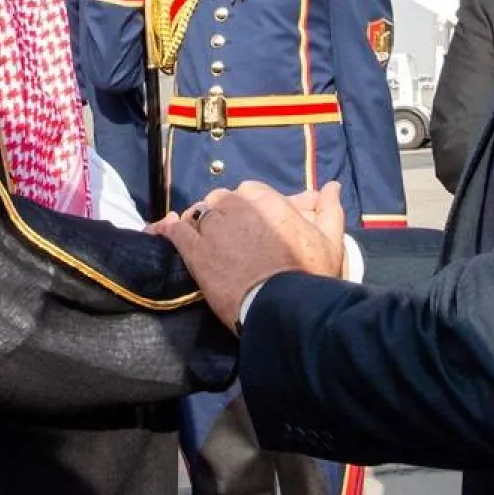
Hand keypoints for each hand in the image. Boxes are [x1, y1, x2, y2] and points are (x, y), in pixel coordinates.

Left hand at [157, 181, 345, 328]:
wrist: (284, 308)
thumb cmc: (309, 274)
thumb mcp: (329, 240)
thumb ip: (329, 209)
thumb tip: (332, 186)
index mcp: (265, 198)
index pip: (248, 194)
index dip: (248, 211)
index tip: (252, 227)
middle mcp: (236, 205)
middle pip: (221, 203)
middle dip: (223, 217)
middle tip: (231, 241)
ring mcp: (213, 228)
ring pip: (199, 216)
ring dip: (199, 225)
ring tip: (202, 241)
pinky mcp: (195, 253)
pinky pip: (175, 234)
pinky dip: (168, 230)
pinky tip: (161, 230)